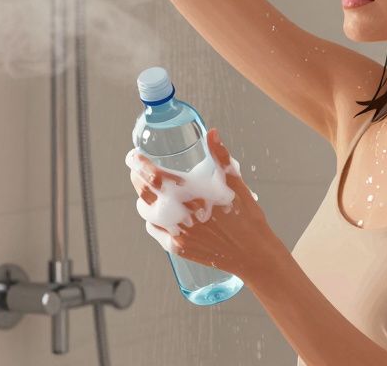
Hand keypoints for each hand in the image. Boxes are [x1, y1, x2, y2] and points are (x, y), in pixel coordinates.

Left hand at [129, 128, 276, 279]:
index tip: (134, 156)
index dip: (139, 164)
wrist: (253, 253)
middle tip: (138, 170)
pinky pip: (155, 231)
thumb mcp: (236, 183)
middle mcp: (180, 216)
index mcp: (192, 195)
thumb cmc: (247, 217)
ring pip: (146, 213)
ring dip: (145, 200)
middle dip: (137, 178)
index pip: (154, 176)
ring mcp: (176, 234)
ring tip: (152, 192)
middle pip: (144, 193)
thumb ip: (221, 157)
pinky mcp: (177, 249)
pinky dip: (154, 220)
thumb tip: (212, 132)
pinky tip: (164, 214)